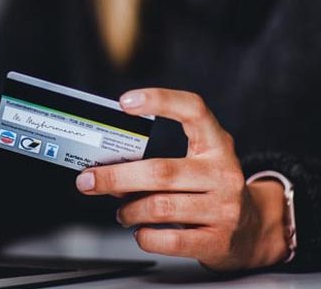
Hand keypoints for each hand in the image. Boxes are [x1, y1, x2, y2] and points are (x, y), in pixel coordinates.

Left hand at [75, 88, 287, 271]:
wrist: (254, 230)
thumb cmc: (210, 189)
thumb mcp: (197, 163)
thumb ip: (160, 158)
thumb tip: (106, 166)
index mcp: (216, 144)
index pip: (193, 110)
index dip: (160, 100)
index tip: (124, 102)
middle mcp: (223, 173)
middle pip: (160, 171)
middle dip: (115, 177)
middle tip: (88, 181)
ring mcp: (224, 208)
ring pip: (160, 206)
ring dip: (129, 210)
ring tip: (121, 212)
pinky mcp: (218, 240)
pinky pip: (169, 240)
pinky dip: (145, 236)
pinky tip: (141, 231)